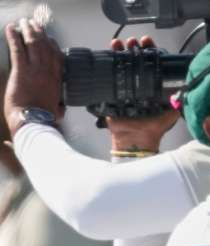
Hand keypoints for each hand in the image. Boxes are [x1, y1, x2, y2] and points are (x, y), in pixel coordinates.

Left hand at [4, 18, 64, 136]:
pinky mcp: (21, 71)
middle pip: (46, 46)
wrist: (35, 122)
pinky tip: (11, 29)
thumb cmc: (45, 119)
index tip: (50, 39)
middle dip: (40, 33)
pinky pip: (17, 49)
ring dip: (28, 30)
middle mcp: (48, 72)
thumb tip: (61, 108)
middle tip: (36, 24)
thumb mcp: (58, 112)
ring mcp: (35, 70)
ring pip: (33, 44)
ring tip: (25, 22)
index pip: (58, 57)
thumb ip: (60, 106)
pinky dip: (14, 37)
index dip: (53, 45)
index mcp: (57, 81)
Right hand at [105, 37, 180, 151]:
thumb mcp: (171, 113)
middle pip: (137, 60)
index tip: (148, 43)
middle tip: (134, 41)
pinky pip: (109, 74)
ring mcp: (125, 86)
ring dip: (120, 51)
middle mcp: (140, 84)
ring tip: (119, 43)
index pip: (153, 63)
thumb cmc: (154, 128)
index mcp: (154, 86)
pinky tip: (109, 52)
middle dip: (135, 48)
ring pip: (122, 63)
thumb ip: (179, 102)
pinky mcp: (112, 91)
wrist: (136, 138)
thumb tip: (188, 89)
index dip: (151, 51)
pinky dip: (108, 62)